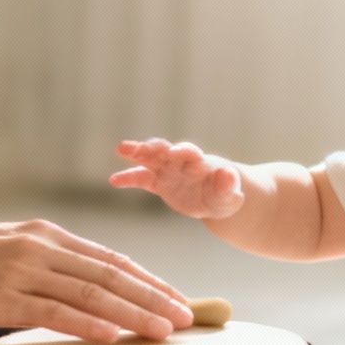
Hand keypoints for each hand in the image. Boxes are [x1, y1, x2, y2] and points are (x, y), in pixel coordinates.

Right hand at [0, 218, 192, 341]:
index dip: (149, 280)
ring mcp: (22, 272)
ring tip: (164, 330)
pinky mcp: (0, 297)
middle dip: (155, 297)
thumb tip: (73, 296)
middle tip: (187, 317)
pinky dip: (88, 323)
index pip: (111, 259)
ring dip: (134, 313)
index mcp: (46, 237)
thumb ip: (41, 268)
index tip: (177, 298)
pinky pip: (53, 312)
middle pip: (112, 274)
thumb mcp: (5, 252)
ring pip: (92, 293)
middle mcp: (41, 249)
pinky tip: (113, 335)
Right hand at [108, 138, 245, 218]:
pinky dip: (128, 178)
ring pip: (150, 159)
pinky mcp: (159, 183)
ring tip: (121, 148)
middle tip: (140, 147)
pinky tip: (114, 180)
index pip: (189, 152)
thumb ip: (227, 185)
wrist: (216, 198)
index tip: (175, 152)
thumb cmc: (224, 195)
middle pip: (165, 150)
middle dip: (153, 146)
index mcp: (199, 162)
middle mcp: (180, 162)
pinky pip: (142, 179)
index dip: (182, 152)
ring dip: (137, 152)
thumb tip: (227, 173)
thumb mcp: (230, 194)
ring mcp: (168, 171)